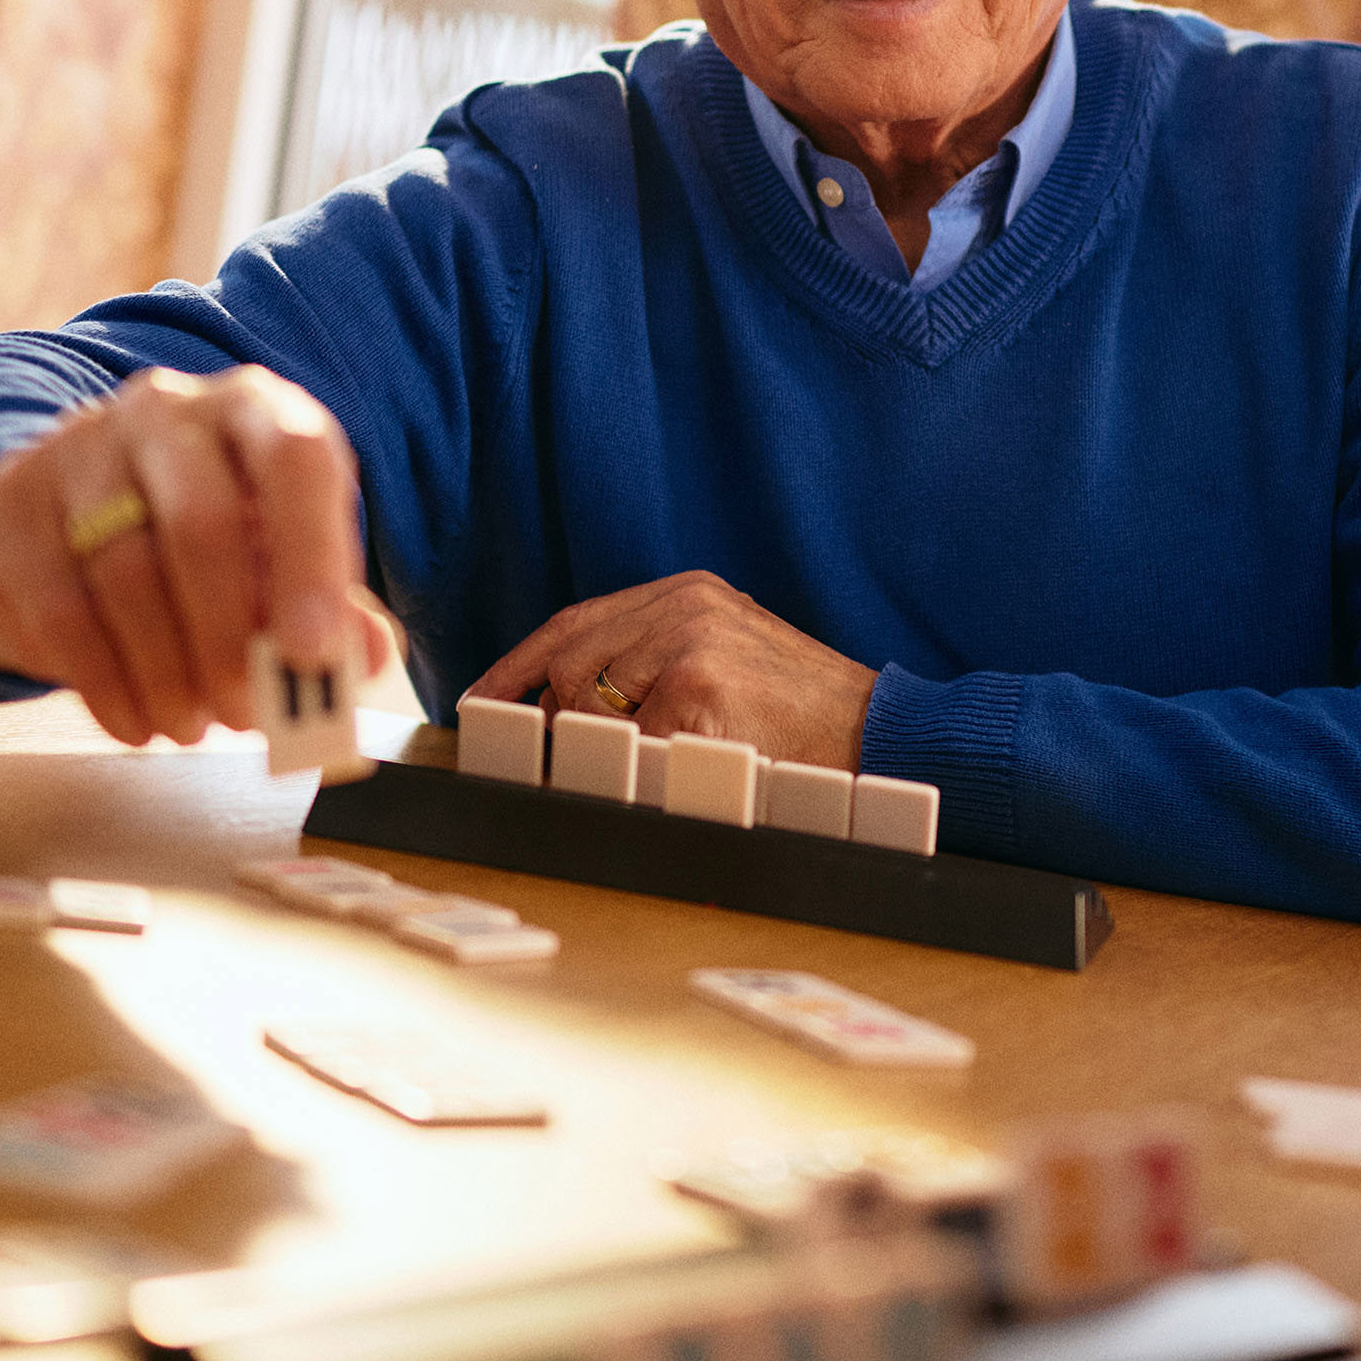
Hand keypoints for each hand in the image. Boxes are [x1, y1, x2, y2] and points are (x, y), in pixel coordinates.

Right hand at [0, 365, 393, 748]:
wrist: (85, 516)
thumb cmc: (217, 541)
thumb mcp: (287, 562)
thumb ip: (335, 611)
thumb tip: (358, 657)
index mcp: (256, 409)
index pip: (294, 458)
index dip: (310, 556)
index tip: (311, 653)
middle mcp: (168, 408)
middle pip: (200, 524)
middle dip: (228, 642)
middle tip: (246, 715)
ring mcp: (81, 446)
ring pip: (124, 574)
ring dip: (166, 674)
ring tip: (192, 725)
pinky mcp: (14, 498)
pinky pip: (58, 606)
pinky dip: (104, 683)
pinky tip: (135, 723)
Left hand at [467, 571, 874, 770]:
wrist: (876, 730)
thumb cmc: (802, 710)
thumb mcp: (727, 654)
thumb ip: (655, 657)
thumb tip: (570, 700)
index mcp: (686, 593)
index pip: (573, 621)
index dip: (518, 664)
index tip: (483, 698)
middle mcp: (683, 605)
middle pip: (568, 659)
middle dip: (563, 716)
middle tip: (583, 754)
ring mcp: (688, 642)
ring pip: (589, 702)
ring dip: (608, 745)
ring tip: (661, 756)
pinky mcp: (697, 685)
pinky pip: (629, 741)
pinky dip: (644, 767)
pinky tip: (684, 768)